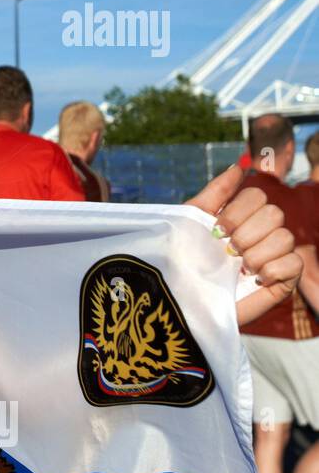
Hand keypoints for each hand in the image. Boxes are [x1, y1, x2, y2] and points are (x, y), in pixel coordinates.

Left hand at [186, 165, 301, 326]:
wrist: (179, 304)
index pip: (257, 195)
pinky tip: (255, 279)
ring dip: (255, 253)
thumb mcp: (191, 222)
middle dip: (246, 233)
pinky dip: (273, 269)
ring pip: (285, 237)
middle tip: (227, 251)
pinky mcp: (282, 282)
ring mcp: (272, 258)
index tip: (217, 230)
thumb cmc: (180, 263)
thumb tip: (239, 167)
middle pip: (274, 213)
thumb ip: (215, 193)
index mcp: (239, 219)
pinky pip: (294, 263)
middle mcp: (259, 235)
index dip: (238, 211)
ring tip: (238, 268)